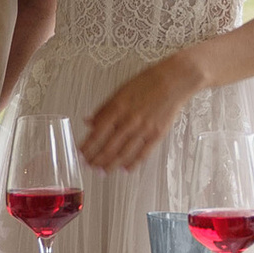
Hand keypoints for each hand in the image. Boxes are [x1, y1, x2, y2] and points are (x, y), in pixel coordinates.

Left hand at [79, 55, 197, 172]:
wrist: (174, 81)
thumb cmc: (147, 82)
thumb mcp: (120, 91)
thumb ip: (104, 108)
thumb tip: (88, 121)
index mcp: (117, 108)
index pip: (97, 133)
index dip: (87, 146)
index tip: (79, 153)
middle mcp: (129, 121)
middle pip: (108, 146)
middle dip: (96, 159)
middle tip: (88, 166)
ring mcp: (144, 129)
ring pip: (123, 153)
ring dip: (111, 165)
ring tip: (102, 172)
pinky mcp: (157, 134)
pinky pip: (143, 153)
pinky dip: (133, 164)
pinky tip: (125, 169)